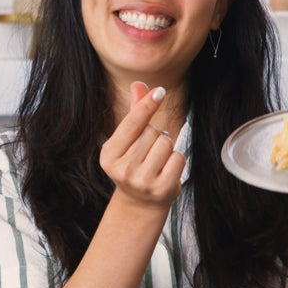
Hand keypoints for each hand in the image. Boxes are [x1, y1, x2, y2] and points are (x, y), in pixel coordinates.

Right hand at [99, 82, 184, 208]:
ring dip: (167, 148)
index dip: (147, 105)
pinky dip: (176, 160)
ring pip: (166, 143)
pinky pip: (178, 158)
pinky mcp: (161, 189)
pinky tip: (166, 170)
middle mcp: (123, 169)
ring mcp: (142, 181)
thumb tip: (139, 85)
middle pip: (153, 132)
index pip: (132, 123)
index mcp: (109, 154)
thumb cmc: (134, 164)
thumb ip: (134, 113)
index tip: (159, 91)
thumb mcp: (128, 140)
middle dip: (155, 136)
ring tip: (157, 161)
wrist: (140, 202)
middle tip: (148, 152)